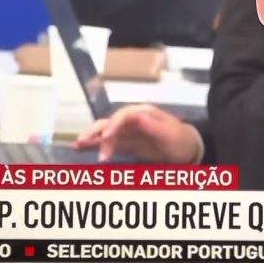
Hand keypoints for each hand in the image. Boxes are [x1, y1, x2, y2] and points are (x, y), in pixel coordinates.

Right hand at [73, 104, 202, 162]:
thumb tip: (137, 116)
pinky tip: (81, 149)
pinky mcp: (125, 143)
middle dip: (96, 131)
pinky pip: (107, 143)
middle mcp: (132, 120)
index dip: (113, 124)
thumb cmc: (180, 140)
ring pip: (105, 133)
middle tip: (83, 142)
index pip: (124, 115)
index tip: (106, 137)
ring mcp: (127, 132)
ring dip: (91, 138)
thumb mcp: (171, 134)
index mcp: (143, 113)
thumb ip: (154, 126)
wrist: (187, 149)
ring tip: (77, 146)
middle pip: (110, 122)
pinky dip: (94, 146)